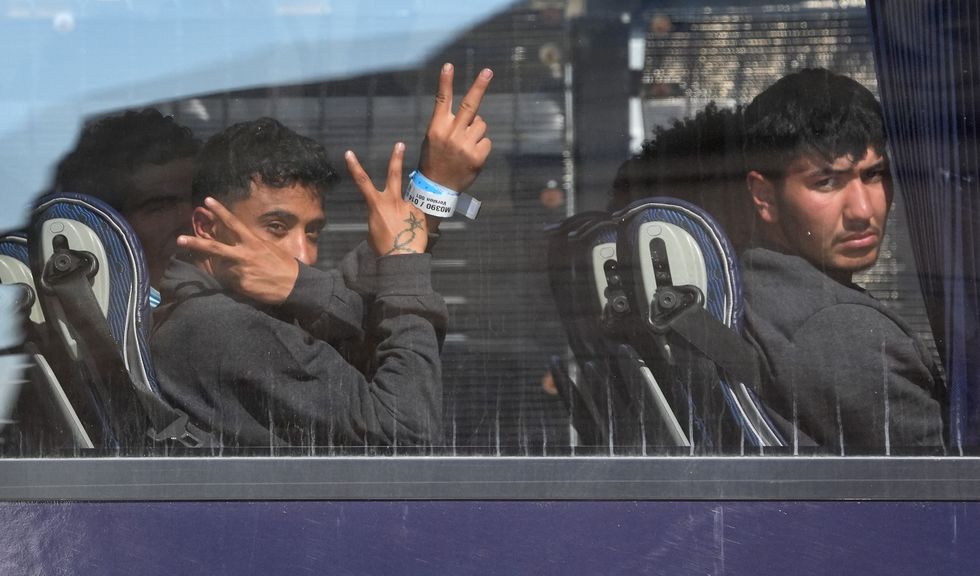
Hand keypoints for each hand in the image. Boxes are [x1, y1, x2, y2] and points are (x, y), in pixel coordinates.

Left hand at [177, 197, 298, 304]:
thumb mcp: (270, 249)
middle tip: (179, 240)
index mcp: (253, 242)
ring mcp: (240, 270)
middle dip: (195, 243)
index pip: (233, 223)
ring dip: (224, 269)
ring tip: (238, 272)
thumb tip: (241, 242)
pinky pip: (230, 282)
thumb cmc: (285, 266)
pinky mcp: (240, 285)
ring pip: (221, 267)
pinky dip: (234, 282)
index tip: (207, 201)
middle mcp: (244, 254)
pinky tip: (248, 284)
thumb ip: (252, 245)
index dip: (220, 211)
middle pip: (214, 247)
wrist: (295, 286)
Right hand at [346, 143, 427, 256]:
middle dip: (396, 158)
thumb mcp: (374, 229)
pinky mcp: (419, 213)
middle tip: (400, 144)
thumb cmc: (384, 247)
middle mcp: (393, 201)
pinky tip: (411, 233)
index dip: (355, 167)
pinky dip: (412, 223)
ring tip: (404, 231)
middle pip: (394, 174)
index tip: (349, 153)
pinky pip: (414, 215)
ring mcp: (408, 205)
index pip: (362, 182)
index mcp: (377, 205)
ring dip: (404, 215)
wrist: (403, 257)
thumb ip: (380, 215)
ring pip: (406, 205)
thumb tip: (389, 213)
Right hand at [418, 63, 492, 192]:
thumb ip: (450, 124)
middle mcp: (451, 134)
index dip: (445, 82)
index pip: (442, 100)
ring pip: (481, 125)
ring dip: (477, 132)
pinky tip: (470, 157)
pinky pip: (486, 141)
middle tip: (488, 71)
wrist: (436, 188)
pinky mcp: (477, 156)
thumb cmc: (435, 159)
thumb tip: (475, 114)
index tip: (448, 65)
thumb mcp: (433, 138)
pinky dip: (481, 147)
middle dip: (479, 86)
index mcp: (437, 127)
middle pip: (470, 105)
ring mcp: (465, 145)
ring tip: (464, 146)